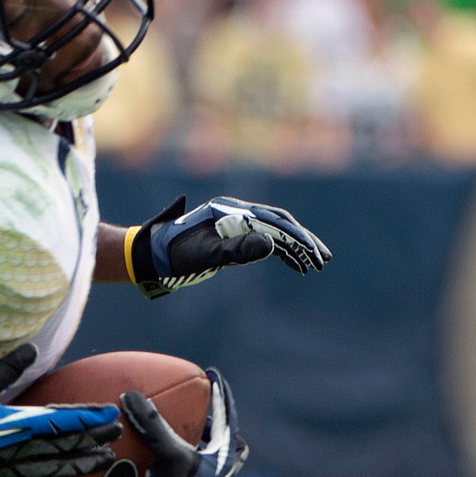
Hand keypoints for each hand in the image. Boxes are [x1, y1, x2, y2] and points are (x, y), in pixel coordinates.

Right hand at [0, 343, 121, 476]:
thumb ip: (5, 370)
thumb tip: (32, 350)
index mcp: (14, 421)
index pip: (61, 418)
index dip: (88, 416)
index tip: (110, 413)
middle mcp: (20, 447)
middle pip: (66, 443)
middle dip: (93, 437)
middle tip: (116, 432)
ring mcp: (12, 469)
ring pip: (58, 467)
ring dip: (83, 463)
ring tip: (105, 459)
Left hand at [126, 196, 329, 298]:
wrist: (150, 255)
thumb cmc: (173, 254)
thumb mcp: (205, 255)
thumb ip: (237, 250)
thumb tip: (272, 246)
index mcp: (230, 211)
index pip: (272, 221)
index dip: (295, 237)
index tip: (312, 254)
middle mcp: (236, 212)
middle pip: (279, 223)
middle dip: (303, 241)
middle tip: (324, 259)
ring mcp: (235, 223)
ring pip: (275, 232)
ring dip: (296, 247)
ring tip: (316, 264)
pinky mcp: (233, 235)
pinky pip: (264, 241)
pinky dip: (282, 252)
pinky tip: (296, 265)